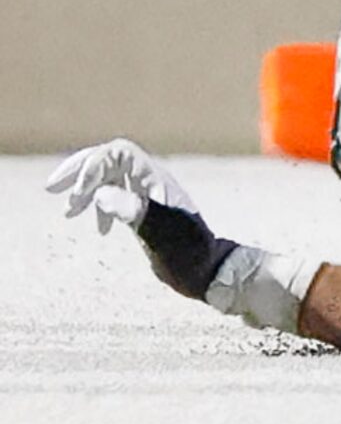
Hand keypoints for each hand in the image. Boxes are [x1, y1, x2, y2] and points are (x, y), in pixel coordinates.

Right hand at [47, 140, 225, 299]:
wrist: (207, 270)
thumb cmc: (187, 253)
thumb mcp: (160, 233)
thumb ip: (134, 210)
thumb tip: (102, 193)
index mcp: (156, 180)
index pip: (119, 153)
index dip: (92, 166)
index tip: (75, 196)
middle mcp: (152, 182)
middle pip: (111, 159)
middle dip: (80, 169)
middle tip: (51, 188)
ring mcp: (149, 195)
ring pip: (111, 177)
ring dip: (86, 189)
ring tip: (68, 212)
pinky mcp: (146, 212)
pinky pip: (118, 196)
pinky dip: (100, 206)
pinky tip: (99, 229)